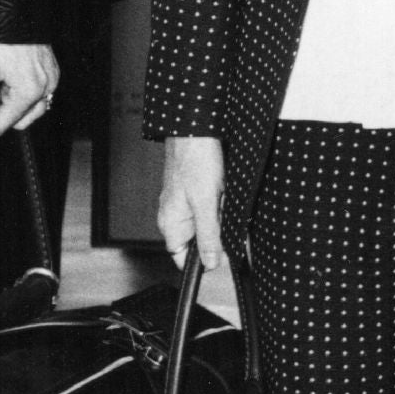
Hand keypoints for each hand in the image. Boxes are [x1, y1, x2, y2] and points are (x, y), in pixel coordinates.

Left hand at [0, 41, 59, 153]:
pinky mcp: (50, 67)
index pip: (4, 126)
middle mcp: (47, 86)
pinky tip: (6, 72)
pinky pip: (36, 90)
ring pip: (30, 107)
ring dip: (10, 102)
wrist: (7, 0)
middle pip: (19, 119)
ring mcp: (51, 76)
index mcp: (30, 91)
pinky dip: (20, 89)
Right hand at [158, 135, 224, 272]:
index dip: (205, 260)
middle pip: (201, 240)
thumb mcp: (205, 204)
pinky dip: (222, 201)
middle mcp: (175, 218)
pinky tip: (223, 189)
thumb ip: (208, 236)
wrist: (195, 130)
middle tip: (223, 213)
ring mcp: (184, 205)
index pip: (184, 259)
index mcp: (171, 225)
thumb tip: (211, 264)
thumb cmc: (194, 161)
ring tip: (222, 196)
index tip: (223, 253)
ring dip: (221, 214)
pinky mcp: (195, 193)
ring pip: (210, 223)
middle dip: (218, 231)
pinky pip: (213, 207)